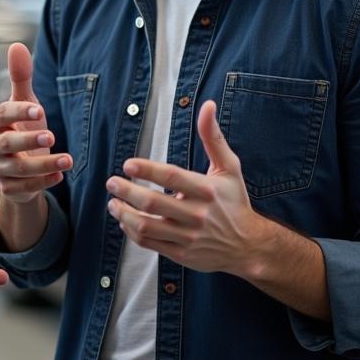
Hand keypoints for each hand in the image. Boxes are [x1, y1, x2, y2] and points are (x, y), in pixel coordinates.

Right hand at [0, 43, 70, 204]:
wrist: (22, 166)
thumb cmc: (22, 127)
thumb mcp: (25, 103)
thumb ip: (20, 77)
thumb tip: (17, 46)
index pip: (3, 114)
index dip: (20, 112)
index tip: (40, 111)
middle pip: (8, 144)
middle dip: (29, 140)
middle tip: (52, 136)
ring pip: (18, 169)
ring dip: (44, 165)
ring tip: (69, 159)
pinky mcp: (8, 189)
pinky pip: (25, 188)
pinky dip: (43, 183)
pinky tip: (60, 176)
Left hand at [104, 100, 264, 275]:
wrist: (248, 246)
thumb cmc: (234, 201)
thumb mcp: (229, 168)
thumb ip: (213, 137)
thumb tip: (207, 105)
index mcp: (206, 191)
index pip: (171, 177)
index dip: (147, 170)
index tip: (127, 164)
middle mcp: (197, 215)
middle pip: (153, 203)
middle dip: (127, 192)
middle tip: (112, 182)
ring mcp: (188, 237)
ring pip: (147, 227)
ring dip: (124, 214)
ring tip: (113, 203)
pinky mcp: (181, 254)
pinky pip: (150, 243)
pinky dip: (133, 232)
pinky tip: (125, 220)